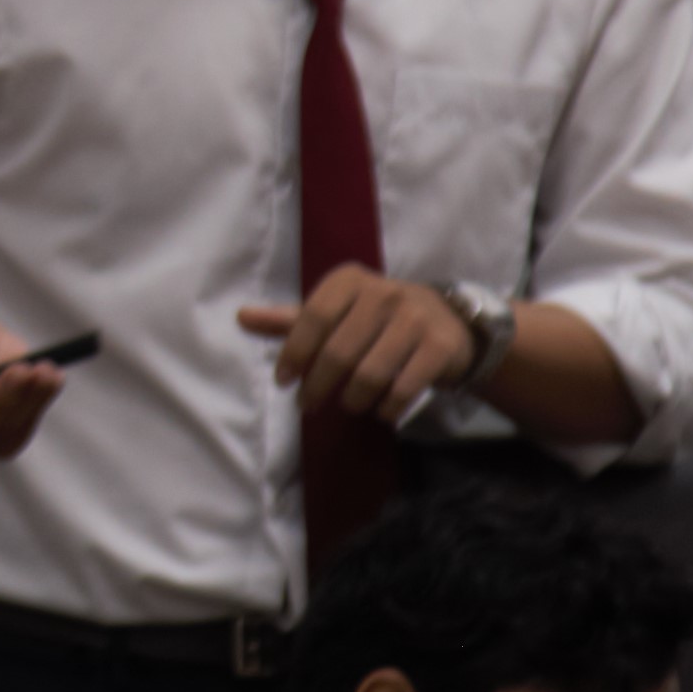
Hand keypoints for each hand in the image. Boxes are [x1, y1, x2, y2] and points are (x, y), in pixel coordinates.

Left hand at [238, 266, 479, 427]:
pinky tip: (382, 410)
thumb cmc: (380, 320)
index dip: (294, 353)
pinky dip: (387, 408)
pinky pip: (404, 389)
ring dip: (353, 399)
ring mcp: (416, 318)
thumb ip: (292, 319)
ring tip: (349, 404)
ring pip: (369, 374)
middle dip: (318, 386)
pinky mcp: (440, 346)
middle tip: (309, 403)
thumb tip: (241, 317)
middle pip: (338, 352)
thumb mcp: (337, 312)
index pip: (312, 317)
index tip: (284, 381)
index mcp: (350, 281)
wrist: (451, 325)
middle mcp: (385, 293)